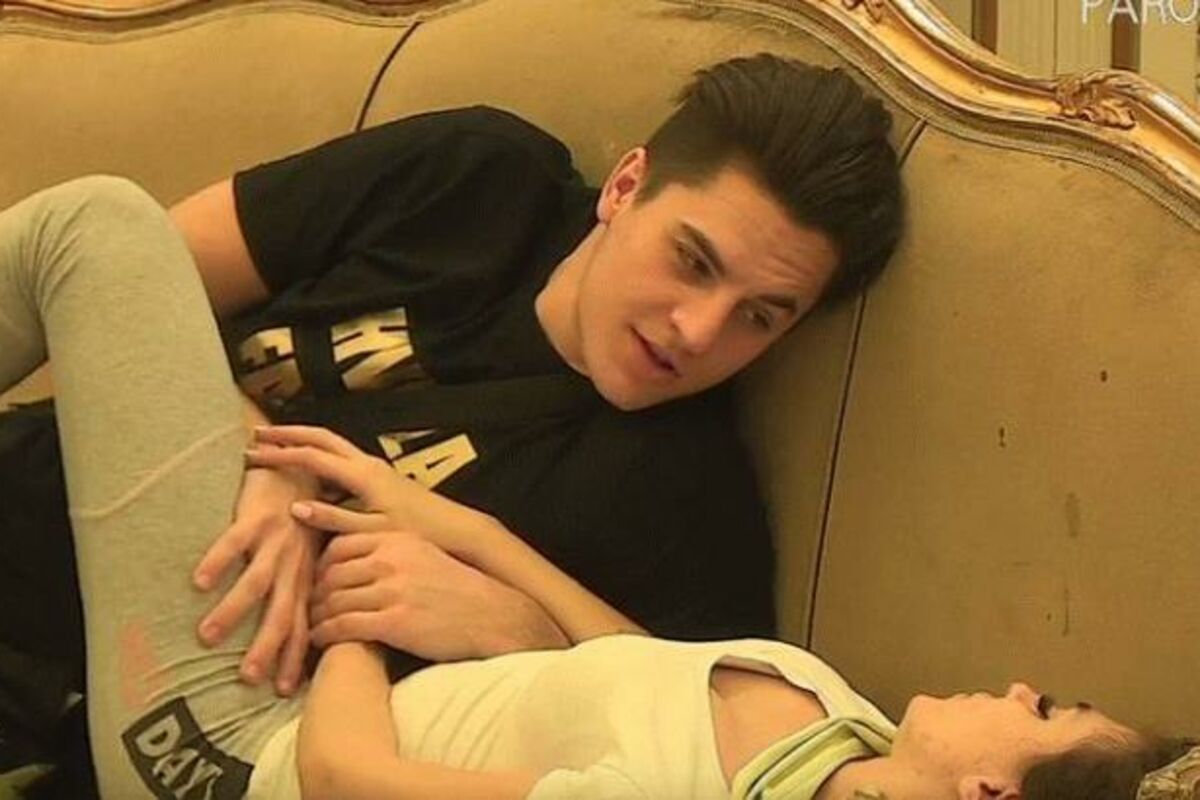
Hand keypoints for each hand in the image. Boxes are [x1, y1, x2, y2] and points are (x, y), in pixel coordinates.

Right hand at [191, 464, 319, 694]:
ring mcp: (277, 542)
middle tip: (247, 677)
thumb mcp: (306, 559)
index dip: (293, 657)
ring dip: (233, 611)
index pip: (302, 625)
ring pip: (256, 583)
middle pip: (282, 613)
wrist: (298, 468)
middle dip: (267, 647)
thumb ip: (296, 593)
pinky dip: (218, 562)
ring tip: (207, 637)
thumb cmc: (299, 520)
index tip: (282, 691)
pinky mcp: (258, 518)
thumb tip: (283, 639)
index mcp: (306, 578)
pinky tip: (198, 582)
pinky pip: (234, 543)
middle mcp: (295, 565)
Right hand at [244, 425, 491, 557]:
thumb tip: (295, 509)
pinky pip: (342, 457)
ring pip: (333, 443)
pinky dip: (320, 455)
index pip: (312, 456)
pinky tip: (308, 469)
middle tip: (257, 434)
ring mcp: (375, 467)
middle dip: (288, 433)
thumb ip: (334, 520)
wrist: (456, 528)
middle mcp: (368, 463)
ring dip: (304, 440)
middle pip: (321, 437)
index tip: (251, 455)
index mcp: (362, 474)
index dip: (280, 454)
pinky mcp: (380, 476)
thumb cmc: (416, 532)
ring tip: (276, 443)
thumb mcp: (371, 531)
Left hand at [307, 526, 567, 659]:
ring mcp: (391, 591)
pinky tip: (321, 641)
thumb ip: (392, 551)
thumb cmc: (459, 589)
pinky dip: (325, 635)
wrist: (491, 617)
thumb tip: (358, 557)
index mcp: (398, 539)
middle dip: (314, 593)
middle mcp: (391, 560)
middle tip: (308, 608)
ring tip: (311, 627)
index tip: (317, 580)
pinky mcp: (393, 622)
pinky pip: (343, 626)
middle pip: (331, 574)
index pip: (341, 545)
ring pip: (332, 601)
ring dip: (316, 617)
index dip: (322, 565)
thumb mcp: (425, 555)